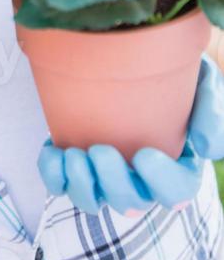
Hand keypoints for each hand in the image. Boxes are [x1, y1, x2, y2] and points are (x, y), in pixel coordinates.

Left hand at [37, 53, 222, 216]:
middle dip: (112, 182)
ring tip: (73, 155)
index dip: (161, 182)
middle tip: (98, 150)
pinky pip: (61, 185)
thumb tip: (203, 148)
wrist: (136, 57)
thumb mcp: (205, 83)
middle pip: (131, 202)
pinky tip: (53, 151)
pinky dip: (53, 175)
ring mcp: (107, 175)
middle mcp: (142, 179)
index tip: (143, 154)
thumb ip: (211, 112)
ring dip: (81, 184)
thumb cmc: (176, 76)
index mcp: (178, 167)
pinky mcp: (78, 164)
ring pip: (93, 201)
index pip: (177, 192)